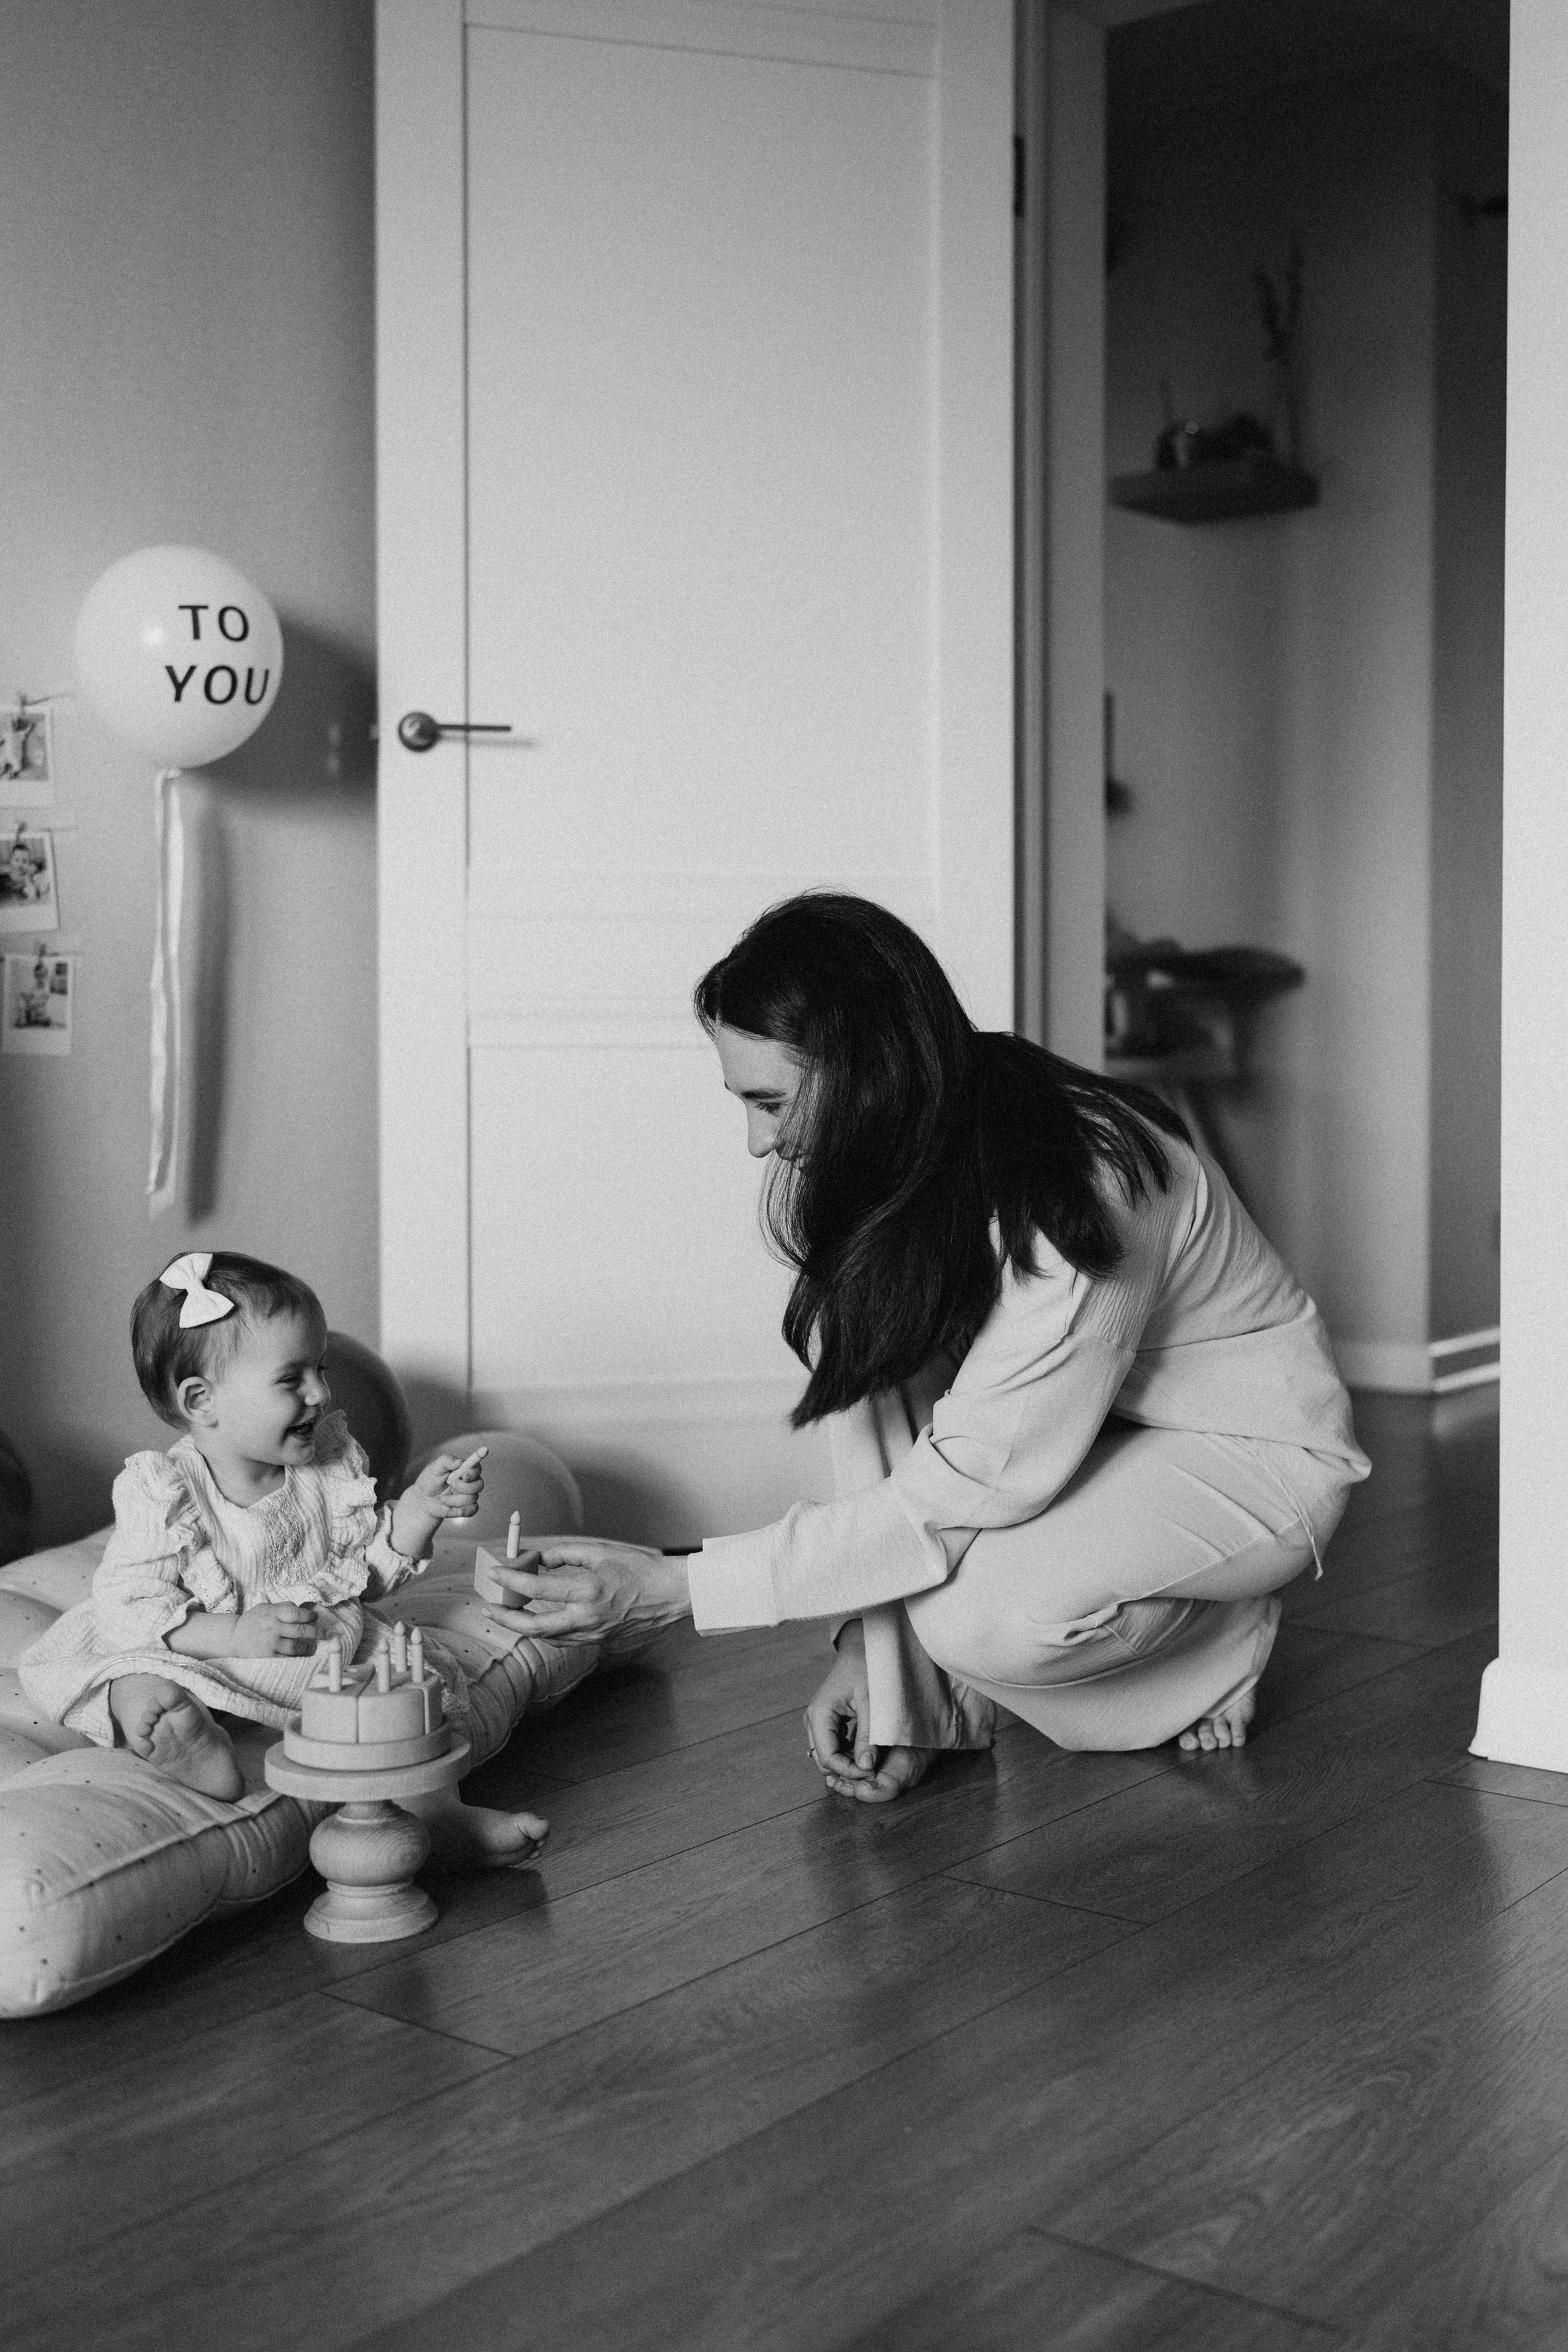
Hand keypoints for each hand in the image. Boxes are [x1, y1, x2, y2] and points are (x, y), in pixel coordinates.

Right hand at [228, 1601, 319, 1658]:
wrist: (234, 1637)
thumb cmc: (253, 1620)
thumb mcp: (265, 1607)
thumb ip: (283, 1607)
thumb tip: (303, 1608)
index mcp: (273, 1614)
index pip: (296, 1613)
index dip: (309, 1616)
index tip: (315, 1617)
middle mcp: (273, 1628)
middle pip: (300, 1630)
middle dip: (317, 1632)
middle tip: (327, 1634)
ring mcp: (271, 1643)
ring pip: (297, 1646)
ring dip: (309, 1646)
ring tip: (314, 1645)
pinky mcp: (268, 1656)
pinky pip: (288, 1656)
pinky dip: (298, 1655)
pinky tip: (304, 1653)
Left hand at [392, 1447, 487, 1556]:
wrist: (421, 1501)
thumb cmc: (428, 1482)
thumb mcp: (434, 1468)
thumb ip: (447, 1461)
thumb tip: (460, 1461)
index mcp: (464, 1470)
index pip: (477, 1466)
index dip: (473, 1468)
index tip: (462, 1471)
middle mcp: (470, 1483)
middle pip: (479, 1484)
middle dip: (463, 1485)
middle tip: (450, 1484)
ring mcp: (469, 1497)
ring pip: (472, 1498)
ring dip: (455, 1498)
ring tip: (443, 1498)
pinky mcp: (466, 1510)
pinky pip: (471, 1510)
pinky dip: (458, 1510)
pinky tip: (447, 1507)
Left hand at [481, 1539, 689, 1646]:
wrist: (671, 1595)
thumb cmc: (640, 1569)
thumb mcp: (601, 1552)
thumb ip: (565, 1555)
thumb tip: (538, 1560)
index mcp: (588, 1590)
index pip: (537, 1589)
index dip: (510, 1581)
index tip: (495, 1573)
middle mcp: (587, 1617)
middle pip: (534, 1627)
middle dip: (506, 1620)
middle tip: (488, 1610)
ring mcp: (593, 1634)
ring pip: (547, 1637)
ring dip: (523, 1627)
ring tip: (506, 1614)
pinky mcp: (598, 1642)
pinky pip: (563, 1639)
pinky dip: (545, 1631)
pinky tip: (536, 1620)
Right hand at [803, 1619, 930, 1803]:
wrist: (862, 1648)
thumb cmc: (866, 1669)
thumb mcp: (871, 1704)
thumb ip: (868, 1736)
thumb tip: (866, 1767)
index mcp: (819, 1714)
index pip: (828, 1757)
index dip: (849, 1770)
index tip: (872, 1773)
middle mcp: (813, 1719)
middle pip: (824, 1760)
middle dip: (847, 1769)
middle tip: (873, 1771)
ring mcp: (817, 1720)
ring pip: (827, 1755)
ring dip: (847, 1762)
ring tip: (871, 1762)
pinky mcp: (826, 1720)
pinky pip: (832, 1745)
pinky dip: (847, 1753)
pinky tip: (866, 1751)